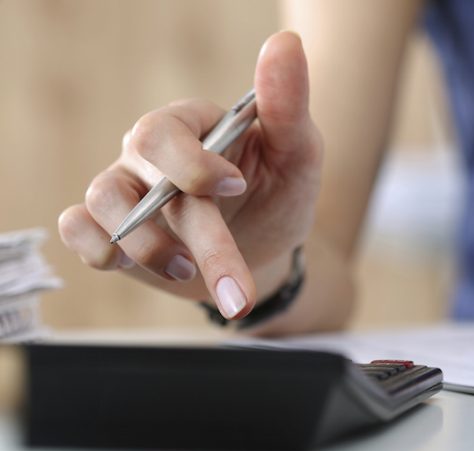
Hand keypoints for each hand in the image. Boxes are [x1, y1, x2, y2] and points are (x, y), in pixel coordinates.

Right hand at [58, 32, 321, 319]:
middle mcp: (151, 151)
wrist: (265, 251)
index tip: (237, 189)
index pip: (166, 132)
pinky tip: (129, 265)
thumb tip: (286, 43)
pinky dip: (96, 248)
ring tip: (187, 270)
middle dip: (192, 232)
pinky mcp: (110, 228)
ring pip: (103, 201)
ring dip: (145, 246)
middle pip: (142, 174)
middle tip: (234, 284)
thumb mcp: (298, 153)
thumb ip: (288, 105)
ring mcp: (127, 187)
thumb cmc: (279, 193)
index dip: (192, 165)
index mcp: (193, 125)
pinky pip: (77, 227)